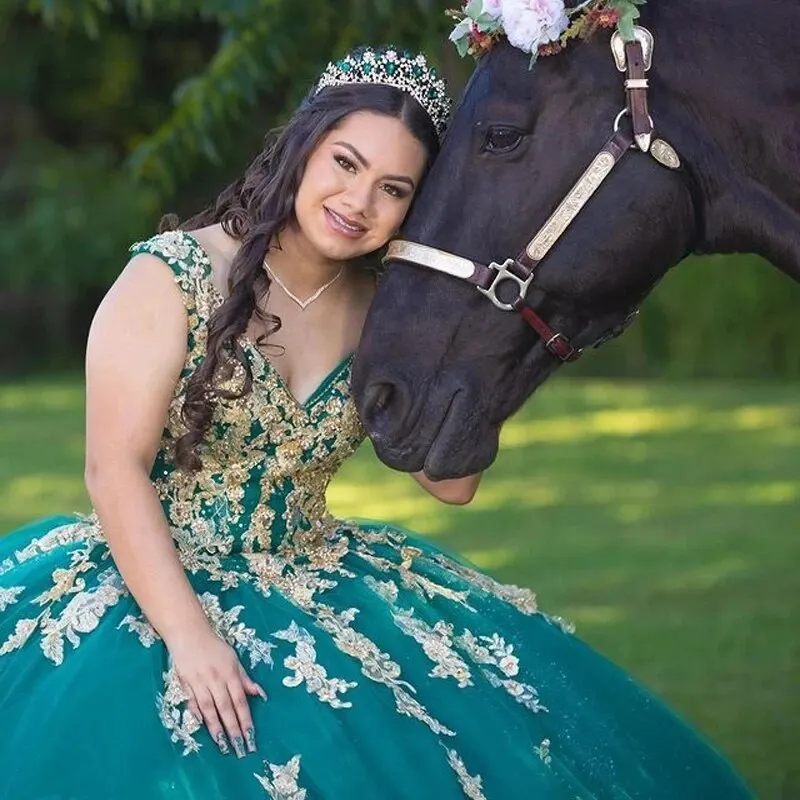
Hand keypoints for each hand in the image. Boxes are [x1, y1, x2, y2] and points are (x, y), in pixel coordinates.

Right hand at [167, 624, 266, 757]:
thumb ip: (244, 678)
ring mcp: (199, 683)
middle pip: (226, 707)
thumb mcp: (233, 659)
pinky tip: (204, 728)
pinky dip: (199, 716)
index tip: (251, 736)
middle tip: (239, 748)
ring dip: (216, 728)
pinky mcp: (185, 684)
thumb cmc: (214, 648)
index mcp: (229, 672)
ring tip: (223, 745)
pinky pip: (193, 703)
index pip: (240, 700)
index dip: (245, 719)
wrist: (189, 634)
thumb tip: (259, 694)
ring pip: (209, 709)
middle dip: (233, 729)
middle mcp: (215, 679)